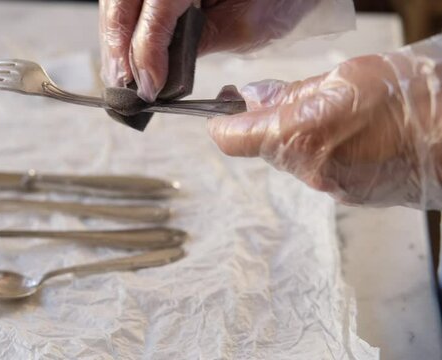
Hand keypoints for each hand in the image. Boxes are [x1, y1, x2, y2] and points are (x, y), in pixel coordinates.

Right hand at [99, 0, 319, 100]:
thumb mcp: (243, 26)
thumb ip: (197, 45)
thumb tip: (157, 74)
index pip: (156, 11)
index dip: (146, 53)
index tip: (149, 89)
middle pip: (121, 4)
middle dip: (117, 48)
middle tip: (123, 87)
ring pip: (115, 3)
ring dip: (114, 40)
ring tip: (120, 77)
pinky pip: (123, 2)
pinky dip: (120, 29)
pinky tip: (125, 56)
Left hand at [208, 35, 441, 207]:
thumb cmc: (414, 98)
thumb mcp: (345, 76)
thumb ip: (292, 92)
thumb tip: (255, 96)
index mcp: (300, 133)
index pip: (234, 138)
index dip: (221, 124)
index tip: (219, 115)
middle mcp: (310, 168)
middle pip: (268, 149)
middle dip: (274, 126)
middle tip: (297, 101)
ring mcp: (331, 187)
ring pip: (296, 160)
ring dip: (305, 140)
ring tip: (342, 116)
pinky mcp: (350, 196)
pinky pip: (322, 173)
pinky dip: (328, 154)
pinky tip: (357, 137)